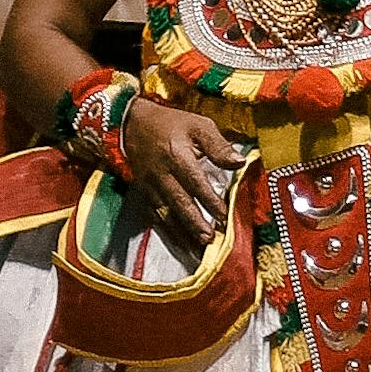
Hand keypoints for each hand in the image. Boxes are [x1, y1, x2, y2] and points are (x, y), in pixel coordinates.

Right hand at [123, 98, 241, 252]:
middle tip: (210, 240)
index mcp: (177, 155)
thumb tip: (240, 162)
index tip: (224, 216)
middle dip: (195, 224)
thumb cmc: (170, 123)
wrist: (130, 124)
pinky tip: (178, 241)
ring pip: (166, 213)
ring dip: (181, 232)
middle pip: (179, 203)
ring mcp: (150, 185)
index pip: (196, 182)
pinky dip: (166, 230)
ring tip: (196, 248)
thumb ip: (218, 146)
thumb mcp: (198, 125)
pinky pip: (154, 214)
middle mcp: (162, 174)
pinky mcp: (143, 192)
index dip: (210, 201)